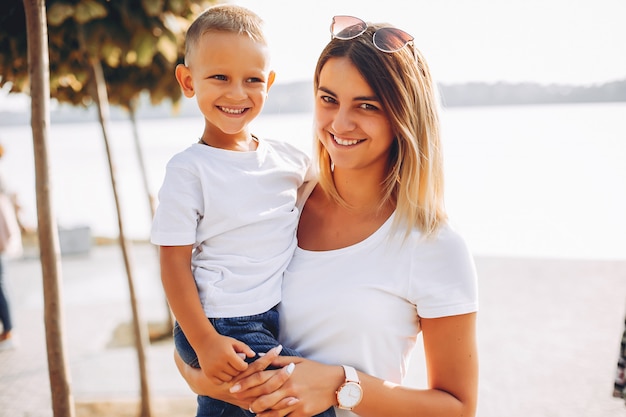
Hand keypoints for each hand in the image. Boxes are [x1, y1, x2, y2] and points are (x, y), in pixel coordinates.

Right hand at [175, 345, 297, 411]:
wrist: (204, 381)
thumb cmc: (219, 365)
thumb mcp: (227, 354)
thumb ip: (241, 351)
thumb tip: (255, 353)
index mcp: (235, 374)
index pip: (255, 366)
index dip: (268, 358)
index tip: (279, 348)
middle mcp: (238, 387)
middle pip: (261, 383)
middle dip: (278, 377)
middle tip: (292, 368)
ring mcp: (240, 398)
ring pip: (262, 399)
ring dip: (279, 398)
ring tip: (296, 394)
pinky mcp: (242, 404)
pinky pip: (259, 409)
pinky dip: (271, 409)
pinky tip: (284, 407)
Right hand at [196, 333, 254, 383]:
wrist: (204, 341)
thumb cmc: (222, 342)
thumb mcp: (234, 342)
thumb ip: (245, 348)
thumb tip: (254, 355)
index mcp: (228, 354)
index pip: (242, 367)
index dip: (244, 365)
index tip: (242, 362)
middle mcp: (220, 363)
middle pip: (236, 373)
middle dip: (237, 370)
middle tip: (235, 364)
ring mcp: (213, 369)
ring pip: (228, 379)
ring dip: (230, 375)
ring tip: (229, 367)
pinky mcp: (208, 374)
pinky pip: (219, 381)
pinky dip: (222, 378)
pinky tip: (222, 371)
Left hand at [246, 356, 340, 416]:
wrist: (336, 384)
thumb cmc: (316, 370)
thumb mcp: (298, 360)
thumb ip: (278, 360)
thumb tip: (260, 355)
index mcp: (287, 373)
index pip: (261, 377)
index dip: (245, 382)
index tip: (234, 386)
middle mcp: (289, 387)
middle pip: (263, 395)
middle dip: (248, 398)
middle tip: (238, 400)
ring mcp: (295, 401)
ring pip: (271, 409)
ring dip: (258, 410)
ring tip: (251, 409)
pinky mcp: (301, 412)